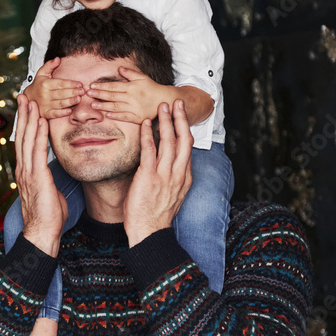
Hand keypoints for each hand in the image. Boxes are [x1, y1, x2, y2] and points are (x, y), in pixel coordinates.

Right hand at [14, 94, 67, 255]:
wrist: (42, 232)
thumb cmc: (48, 215)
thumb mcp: (49, 191)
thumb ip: (48, 178)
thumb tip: (53, 172)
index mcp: (26, 172)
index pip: (24, 143)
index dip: (25, 124)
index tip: (27, 108)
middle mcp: (24, 169)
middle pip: (22, 136)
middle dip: (24, 115)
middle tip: (24, 95)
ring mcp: (28, 172)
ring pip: (27, 139)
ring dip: (30, 118)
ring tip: (32, 100)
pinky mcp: (36, 176)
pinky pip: (37, 151)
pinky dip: (39, 134)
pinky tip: (42, 120)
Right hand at [26, 57, 83, 119]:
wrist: (28, 98)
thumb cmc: (39, 84)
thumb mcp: (42, 73)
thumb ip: (50, 65)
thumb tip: (58, 58)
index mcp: (45, 84)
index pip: (60, 84)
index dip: (70, 84)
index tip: (80, 84)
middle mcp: (44, 95)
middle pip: (61, 94)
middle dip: (73, 92)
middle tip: (82, 91)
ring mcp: (45, 105)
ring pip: (59, 104)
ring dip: (70, 102)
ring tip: (79, 99)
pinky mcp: (45, 113)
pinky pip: (55, 114)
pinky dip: (62, 113)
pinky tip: (70, 111)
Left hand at [88, 66, 175, 123]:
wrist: (165, 100)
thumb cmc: (152, 88)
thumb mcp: (142, 77)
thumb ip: (130, 73)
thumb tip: (119, 68)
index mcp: (132, 87)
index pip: (114, 86)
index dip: (102, 86)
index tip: (91, 86)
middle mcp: (132, 97)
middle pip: (112, 96)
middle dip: (99, 94)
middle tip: (87, 94)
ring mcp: (134, 108)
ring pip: (116, 107)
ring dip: (104, 106)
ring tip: (93, 105)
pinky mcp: (137, 117)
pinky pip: (125, 117)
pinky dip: (116, 116)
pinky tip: (107, 115)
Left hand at [124, 100, 192, 245]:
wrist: (149, 232)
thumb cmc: (155, 215)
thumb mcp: (172, 195)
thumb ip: (172, 178)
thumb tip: (168, 166)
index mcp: (185, 178)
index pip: (189, 148)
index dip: (186, 129)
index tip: (182, 116)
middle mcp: (178, 174)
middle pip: (184, 140)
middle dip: (181, 119)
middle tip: (178, 102)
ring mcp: (165, 175)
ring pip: (169, 141)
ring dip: (166, 121)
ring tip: (163, 106)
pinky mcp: (149, 177)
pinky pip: (150, 150)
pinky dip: (149, 134)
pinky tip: (146, 123)